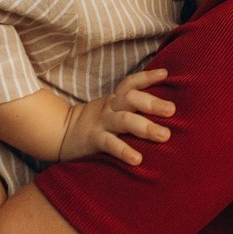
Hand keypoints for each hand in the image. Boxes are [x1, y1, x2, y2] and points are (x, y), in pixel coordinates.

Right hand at [57, 68, 174, 165]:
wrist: (60, 134)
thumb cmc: (96, 122)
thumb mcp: (111, 108)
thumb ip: (131, 106)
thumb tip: (165, 108)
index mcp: (115, 99)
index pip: (131, 83)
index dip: (147, 76)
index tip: (165, 73)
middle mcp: (110, 107)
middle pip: (131, 99)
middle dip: (152, 103)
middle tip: (172, 110)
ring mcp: (102, 123)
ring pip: (124, 120)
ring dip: (146, 127)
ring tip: (165, 135)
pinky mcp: (93, 140)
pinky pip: (110, 144)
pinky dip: (124, 151)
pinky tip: (138, 159)